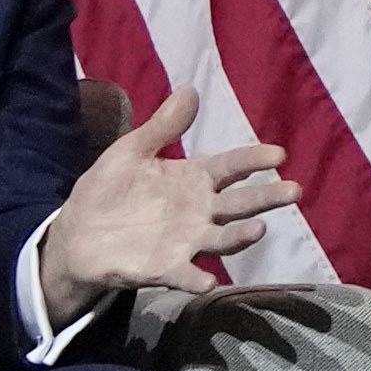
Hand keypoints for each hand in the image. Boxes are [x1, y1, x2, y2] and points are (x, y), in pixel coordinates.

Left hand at [33, 89, 294, 329]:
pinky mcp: (165, 268)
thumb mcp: (131, 151)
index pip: (231, 167)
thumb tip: (190, 88)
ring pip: (222, 238)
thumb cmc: (108, 190)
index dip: (254, 160)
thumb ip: (162, 126)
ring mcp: (185, 241)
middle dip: (266, 197)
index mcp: (193, 180)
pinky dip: (198, 279)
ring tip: (258, 229)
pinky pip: (186, 274)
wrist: (76, 234)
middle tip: (294, 191)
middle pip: (239, 203)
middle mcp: (198, 211)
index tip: (278, 155)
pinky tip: (209, 281)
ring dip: (240, 236)